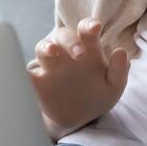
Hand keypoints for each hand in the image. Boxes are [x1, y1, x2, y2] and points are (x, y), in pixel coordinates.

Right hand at [29, 18, 129, 136]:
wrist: (77, 119)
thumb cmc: (96, 96)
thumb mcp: (113, 86)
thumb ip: (119, 70)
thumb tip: (121, 52)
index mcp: (88, 49)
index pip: (86, 30)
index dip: (89, 25)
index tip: (95, 27)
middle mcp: (66, 52)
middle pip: (63, 35)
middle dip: (70, 40)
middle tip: (80, 54)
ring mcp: (50, 65)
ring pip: (42, 46)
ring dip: (46, 47)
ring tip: (52, 52)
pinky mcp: (36, 81)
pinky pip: (27, 73)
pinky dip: (25, 70)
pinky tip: (30, 74)